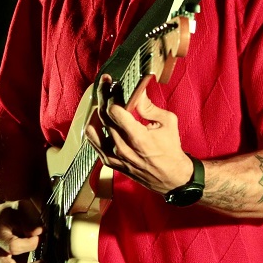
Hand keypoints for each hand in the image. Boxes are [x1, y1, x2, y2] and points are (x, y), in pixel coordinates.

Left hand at [84, 73, 194, 194]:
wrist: (171, 177)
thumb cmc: (170, 150)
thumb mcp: (167, 122)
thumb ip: (149, 106)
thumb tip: (136, 91)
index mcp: (138, 138)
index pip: (114, 111)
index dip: (112, 95)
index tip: (114, 85)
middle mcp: (122, 148)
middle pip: (103, 116)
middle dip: (103, 96)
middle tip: (105, 86)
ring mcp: (114, 157)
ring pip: (92, 129)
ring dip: (94, 112)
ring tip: (100, 102)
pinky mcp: (109, 162)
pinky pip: (93, 142)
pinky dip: (93, 128)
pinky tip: (98, 119)